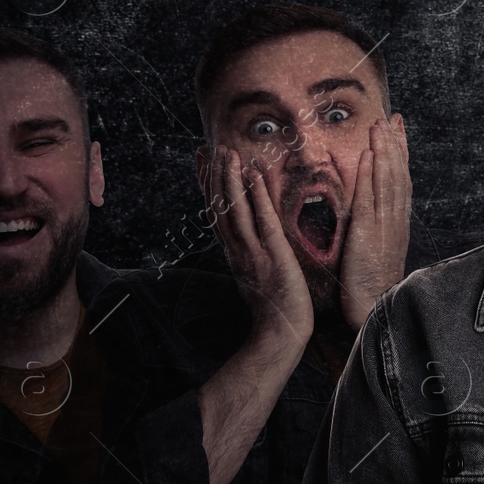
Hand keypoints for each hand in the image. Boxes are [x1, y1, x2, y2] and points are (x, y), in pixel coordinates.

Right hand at [205, 145, 313, 345]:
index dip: (207, 186)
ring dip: (230, 179)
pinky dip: (257, 196)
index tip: (201, 162)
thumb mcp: (256, 276)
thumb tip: (247, 239)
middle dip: (214, 176)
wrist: (281, 334)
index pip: (217, 213)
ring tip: (227, 152)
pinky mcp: (272, 255)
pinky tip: (254, 175)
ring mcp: (253, 252)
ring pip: (235, 210)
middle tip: (211, 148)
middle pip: (220, 207)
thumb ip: (250, 255)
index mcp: (234, 254)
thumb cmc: (275, 309)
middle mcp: (238, 250)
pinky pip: (263, 221)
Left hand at [338, 115, 411, 329]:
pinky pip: (370, 200)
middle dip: (395, 144)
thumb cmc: (373, 285)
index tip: (399, 128)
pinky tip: (369, 156)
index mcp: (397, 223)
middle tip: (390, 117)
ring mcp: (384, 226)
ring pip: (388, 182)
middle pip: (398, 175)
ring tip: (380, 126)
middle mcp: (395, 220)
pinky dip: (371, 176)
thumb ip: (377, 226)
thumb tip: (372, 206)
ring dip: (384, 151)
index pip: (402, 180)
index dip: (401, 152)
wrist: (376, 309)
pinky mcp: (368, 234)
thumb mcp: (378, 250)